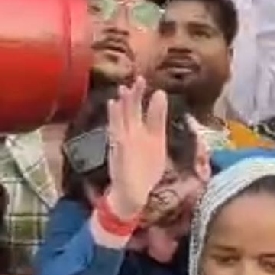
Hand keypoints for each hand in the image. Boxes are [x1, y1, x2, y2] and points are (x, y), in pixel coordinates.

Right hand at [105, 77, 168, 219]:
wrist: (132, 194)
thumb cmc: (145, 169)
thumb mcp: (157, 142)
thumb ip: (157, 119)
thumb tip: (161, 94)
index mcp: (143, 133)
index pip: (143, 112)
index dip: (144, 97)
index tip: (146, 81)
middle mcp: (132, 135)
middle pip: (132, 113)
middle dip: (134, 97)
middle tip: (138, 80)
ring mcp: (124, 143)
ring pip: (122, 121)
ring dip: (122, 107)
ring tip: (122, 91)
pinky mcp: (119, 152)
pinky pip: (117, 135)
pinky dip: (115, 122)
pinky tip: (114, 109)